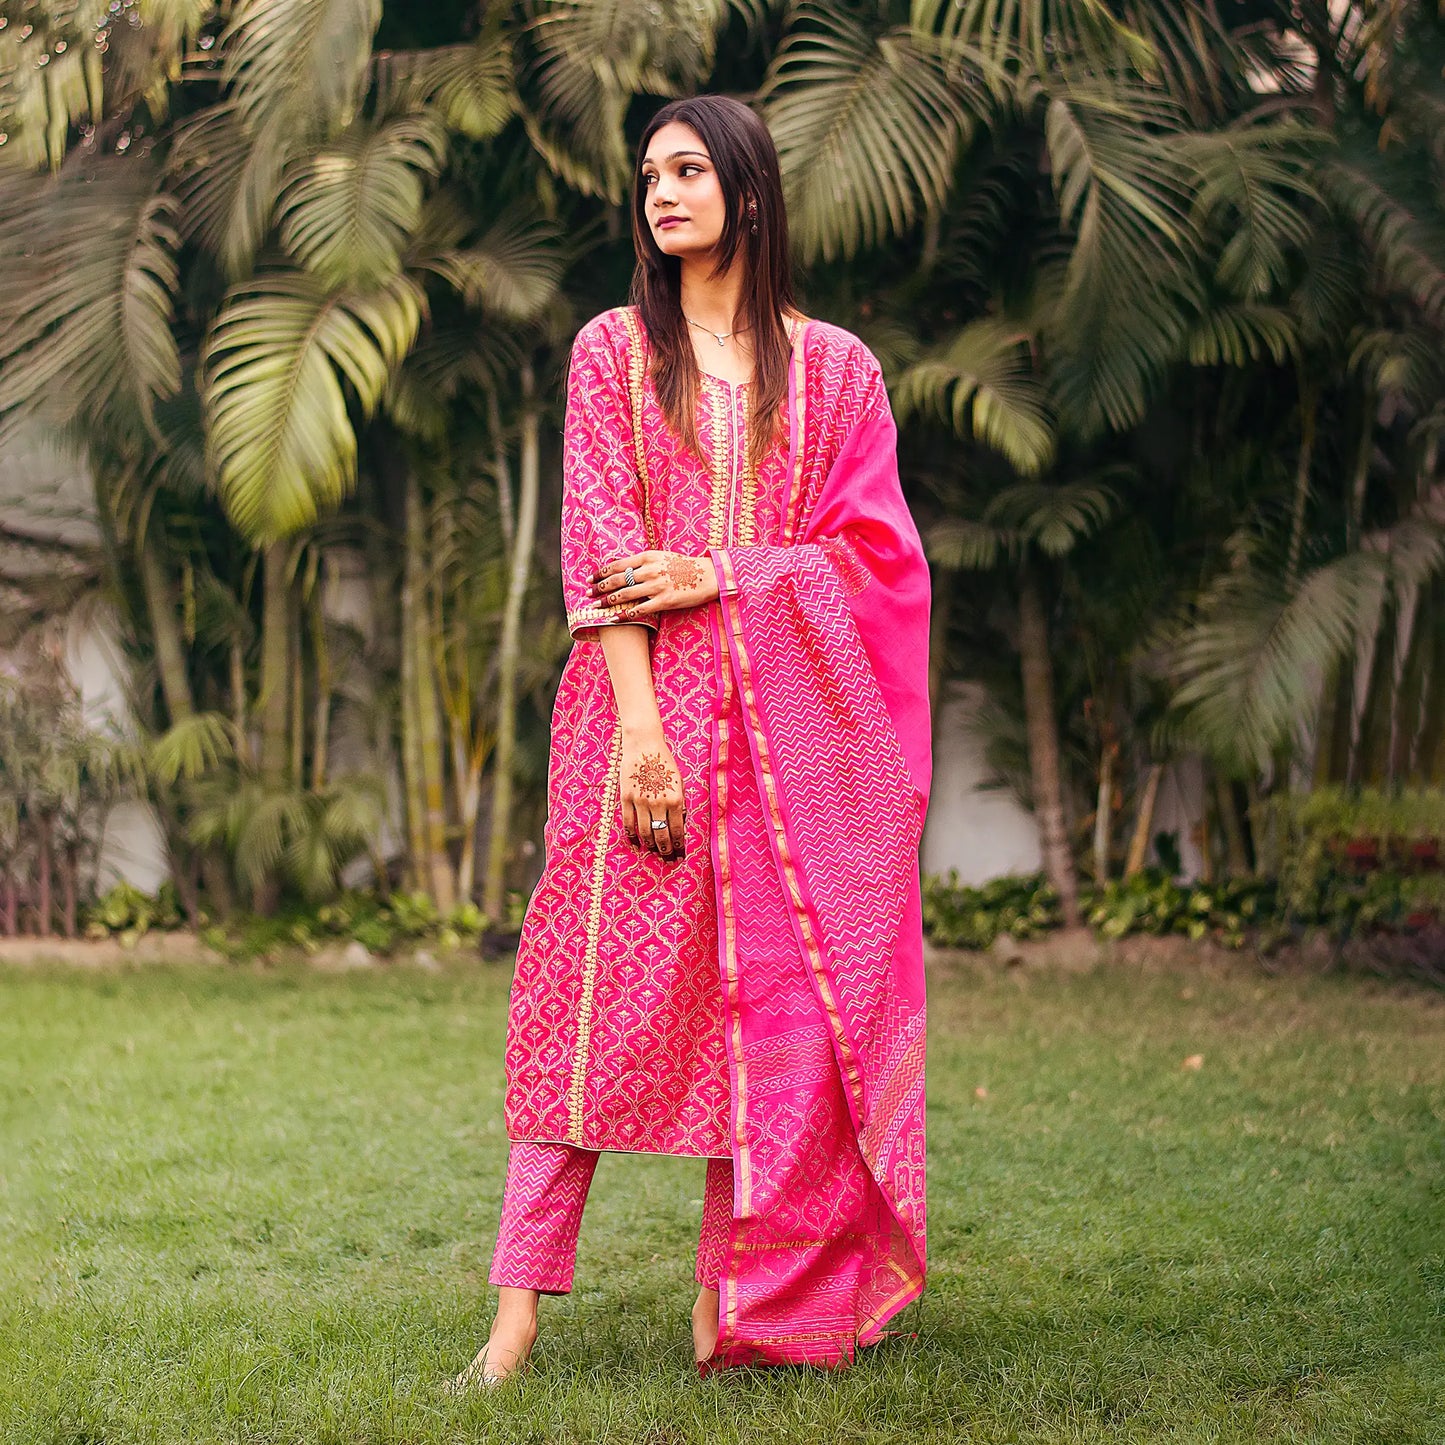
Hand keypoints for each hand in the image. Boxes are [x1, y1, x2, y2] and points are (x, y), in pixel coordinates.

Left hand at [590, 551, 718, 618]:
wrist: (708, 575)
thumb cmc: (684, 566)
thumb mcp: (661, 557)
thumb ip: (643, 562)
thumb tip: (622, 567)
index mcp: (647, 557)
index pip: (617, 564)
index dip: (601, 572)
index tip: (590, 578)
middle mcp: (649, 570)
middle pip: (617, 579)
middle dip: (599, 587)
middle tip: (587, 594)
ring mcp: (656, 586)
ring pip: (625, 595)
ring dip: (607, 601)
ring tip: (595, 607)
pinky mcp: (664, 600)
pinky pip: (639, 610)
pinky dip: (624, 615)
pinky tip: (614, 619)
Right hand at [618, 725, 685, 858]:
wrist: (644, 744)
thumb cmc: (664, 761)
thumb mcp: (679, 781)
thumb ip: (680, 802)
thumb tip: (679, 823)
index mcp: (675, 799)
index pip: (678, 830)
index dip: (679, 845)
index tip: (680, 854)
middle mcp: (658, 803)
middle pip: (662, 835)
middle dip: (666, 850)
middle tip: (668, 859)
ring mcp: (640, 802)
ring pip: (645, 832)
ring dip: (650, 845)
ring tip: (654, 852)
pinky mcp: (626, 798)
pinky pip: (628, 823)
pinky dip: (632, 836)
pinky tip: (636, 843)